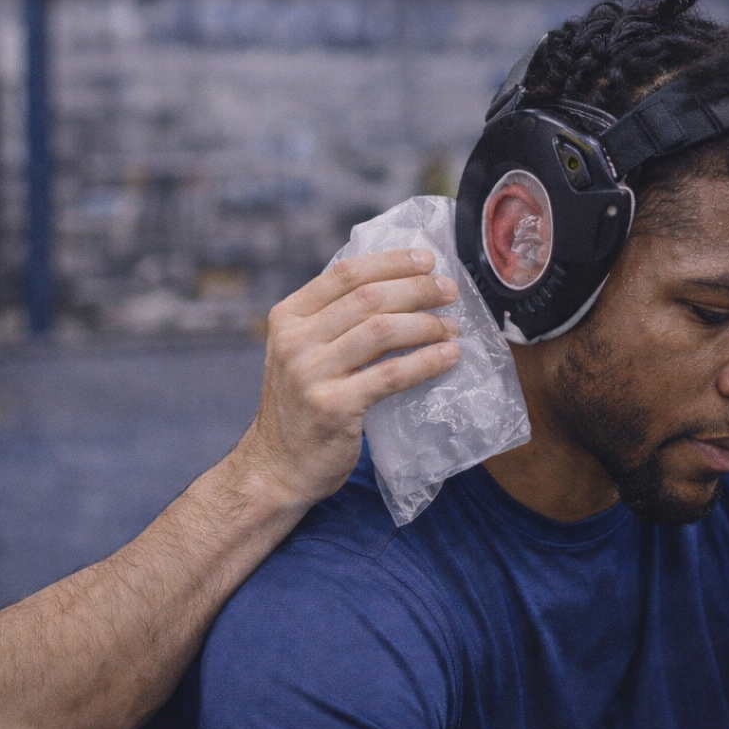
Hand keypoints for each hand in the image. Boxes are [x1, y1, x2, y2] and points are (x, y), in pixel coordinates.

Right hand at [237, 248, 460, 505]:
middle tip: (450, 291)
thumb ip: (333, 321)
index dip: (391, 262)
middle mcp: (294, 340)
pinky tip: (448, 356)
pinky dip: (426, 361)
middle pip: (368, 298)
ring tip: (452, 327)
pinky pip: (390, 375)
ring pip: (381, 330)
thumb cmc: (300, 407)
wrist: (276, 468)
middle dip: (417, 289)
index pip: (345, 273)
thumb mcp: (301, 353)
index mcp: (287, 317)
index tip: (427, 259)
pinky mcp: (333, 407)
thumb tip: (398, 285)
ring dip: (426, 324)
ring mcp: (311, 374)